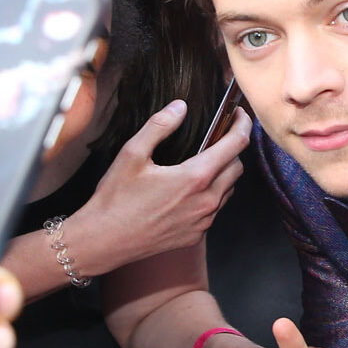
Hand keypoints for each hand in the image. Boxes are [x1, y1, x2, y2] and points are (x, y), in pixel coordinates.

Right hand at [71, 100, 249, 270]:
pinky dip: (211, 195)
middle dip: (232, 149)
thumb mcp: (132, 153)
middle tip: (215, 138)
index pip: (236, 145)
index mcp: (195, 177)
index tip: (239, 114)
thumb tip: (180, 107)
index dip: (242, 124)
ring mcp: (203, 221)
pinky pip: (215, 210)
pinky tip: (189, 190)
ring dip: (222, 173)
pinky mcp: (196, 235)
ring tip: (201, 163)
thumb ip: (160, 126)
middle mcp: (206, 201)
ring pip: (228, 190)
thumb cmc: (116, 198)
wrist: (105, 241)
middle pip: (237, 167)